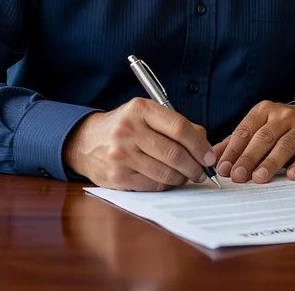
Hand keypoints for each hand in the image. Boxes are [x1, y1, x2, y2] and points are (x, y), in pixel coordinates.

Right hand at [63, 98, 216, 190]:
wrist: (85, 142)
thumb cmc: (124, 127)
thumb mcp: (146, 115)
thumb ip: (176, 125)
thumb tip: (205, 144)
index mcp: (140, 110)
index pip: (180, 128)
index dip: (200, 145)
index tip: (209, 156)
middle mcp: (128, 131)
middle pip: (175, 154)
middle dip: (195, 166)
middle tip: (202, 171)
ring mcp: (121, 155)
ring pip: (166, 173)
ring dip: (182, 178)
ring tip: (186, 176)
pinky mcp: (117, 177)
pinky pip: (153, 185)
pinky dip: (166, 185)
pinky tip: (167, 180)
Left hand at [213, 101, 294, 183]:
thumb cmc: (282, 127)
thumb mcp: (259, 127)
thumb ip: (237, 141)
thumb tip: (213, 157)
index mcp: (264, 111)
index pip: (245, 130)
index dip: (233, 150)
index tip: (223, 168)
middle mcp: (283, 116)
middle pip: (263, 138)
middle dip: (249, 158)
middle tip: (238, 176)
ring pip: (284, 145)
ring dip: (270, 162)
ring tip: (259, 178)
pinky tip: (291, 175)